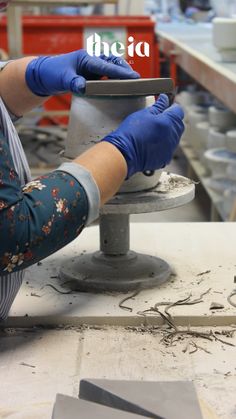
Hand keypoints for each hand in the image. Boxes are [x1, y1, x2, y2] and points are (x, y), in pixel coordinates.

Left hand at [25, 49, 139, 96]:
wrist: (45, 76)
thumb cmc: (53, 74)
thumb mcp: (62, 79)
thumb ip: (73, 82)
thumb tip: (84, 87)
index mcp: (86, 58)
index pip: (106, 66)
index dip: (120, 72)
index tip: (133, 77)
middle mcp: (91, 60)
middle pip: (113, 62)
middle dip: (124, 69)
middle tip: (135, 80)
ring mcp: (92, 67)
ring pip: (111, 67)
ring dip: (121, 73)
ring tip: (131, 83)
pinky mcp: (91, 74)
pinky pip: (107, 74)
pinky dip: (114, 78)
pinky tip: (119, 87)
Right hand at [102, 94, 184, 177]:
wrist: (126, 154)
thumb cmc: (132, 133)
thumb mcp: (144, 114)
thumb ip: (158, 106)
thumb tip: (164, 99)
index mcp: (170, 121)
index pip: (178, 110)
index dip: (171, 107)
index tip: (165, 107)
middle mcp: (173, 135)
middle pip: (178, 124)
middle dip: (171, 120)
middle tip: (158, 119)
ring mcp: (170, 148)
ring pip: (174, 137)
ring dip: (168, 133)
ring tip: (153, 132)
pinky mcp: (165, 158)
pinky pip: (169, 148)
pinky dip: (164, 144)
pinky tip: (152, 143)